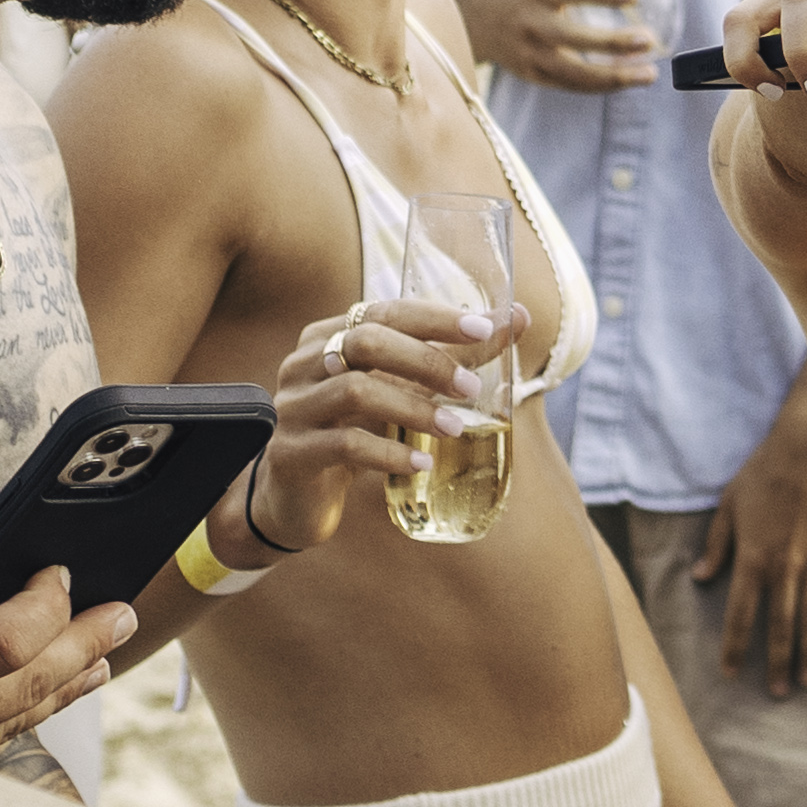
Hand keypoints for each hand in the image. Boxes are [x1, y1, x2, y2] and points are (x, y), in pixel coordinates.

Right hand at [0, 547, 133, 758]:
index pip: (4, 642)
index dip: (45, 602)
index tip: (57, 567)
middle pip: (27, 683)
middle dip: (84, 639)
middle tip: (123, 608)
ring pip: (16, 715)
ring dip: (70, 677)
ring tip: (107, 645)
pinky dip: (29, 703)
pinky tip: (57, 684)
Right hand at [246, 292, 520, 550]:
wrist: (297, 497)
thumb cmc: (356, 430)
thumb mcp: (399, 390)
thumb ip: (451, 355)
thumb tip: (515, 318)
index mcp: (328, 335)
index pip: (385, 310)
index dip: (435, 318)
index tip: (482, 329)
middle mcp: (305, 363)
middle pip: (367, 341)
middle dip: (427, 361)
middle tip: (471, 388)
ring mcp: (293, 407)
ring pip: (356, 390)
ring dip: (414, 408)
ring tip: (454, 429)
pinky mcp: (291, 453)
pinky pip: (345, 444)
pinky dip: (390, 452)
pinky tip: (421, 465)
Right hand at [478, 0, 659, 95]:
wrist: (476, 15)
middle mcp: (532, 22)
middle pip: (573, 37)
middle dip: (613, 42)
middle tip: (649, 41)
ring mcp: (530, 53)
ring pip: (573, 72)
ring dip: (614, 77)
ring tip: (649, 74)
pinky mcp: (531, 75)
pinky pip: (570, 86)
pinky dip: (600, 85)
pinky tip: (627, 80)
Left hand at [700, 399, 806, 691]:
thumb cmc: (764, 471)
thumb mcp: (729, 504)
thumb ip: (717, 544)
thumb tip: (700, 576)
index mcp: (753, 557)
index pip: (741, 613)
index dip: (735, 646)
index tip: (731, 672)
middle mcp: (784, 567)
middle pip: (780, 625)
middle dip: (777, 661)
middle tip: (776, 693)